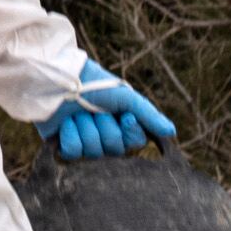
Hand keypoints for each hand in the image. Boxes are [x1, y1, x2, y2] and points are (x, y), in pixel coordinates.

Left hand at [48, 58, 176, 161]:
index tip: (124, 115)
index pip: (135, 142)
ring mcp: (85, 143)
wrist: (59, 77)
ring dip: (85, 127)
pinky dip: (70, 135)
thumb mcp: (125, 96)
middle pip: (114, 148)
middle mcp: (105, 136)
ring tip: (77, 113)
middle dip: (104, 126)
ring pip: (93, 151)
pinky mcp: (64, 146)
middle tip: (94, 110)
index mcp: (121, 125)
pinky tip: (65, 123)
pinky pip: (72, 153)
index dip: (130, 130)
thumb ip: (148, 115)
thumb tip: (172, 133)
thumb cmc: (93, 83)